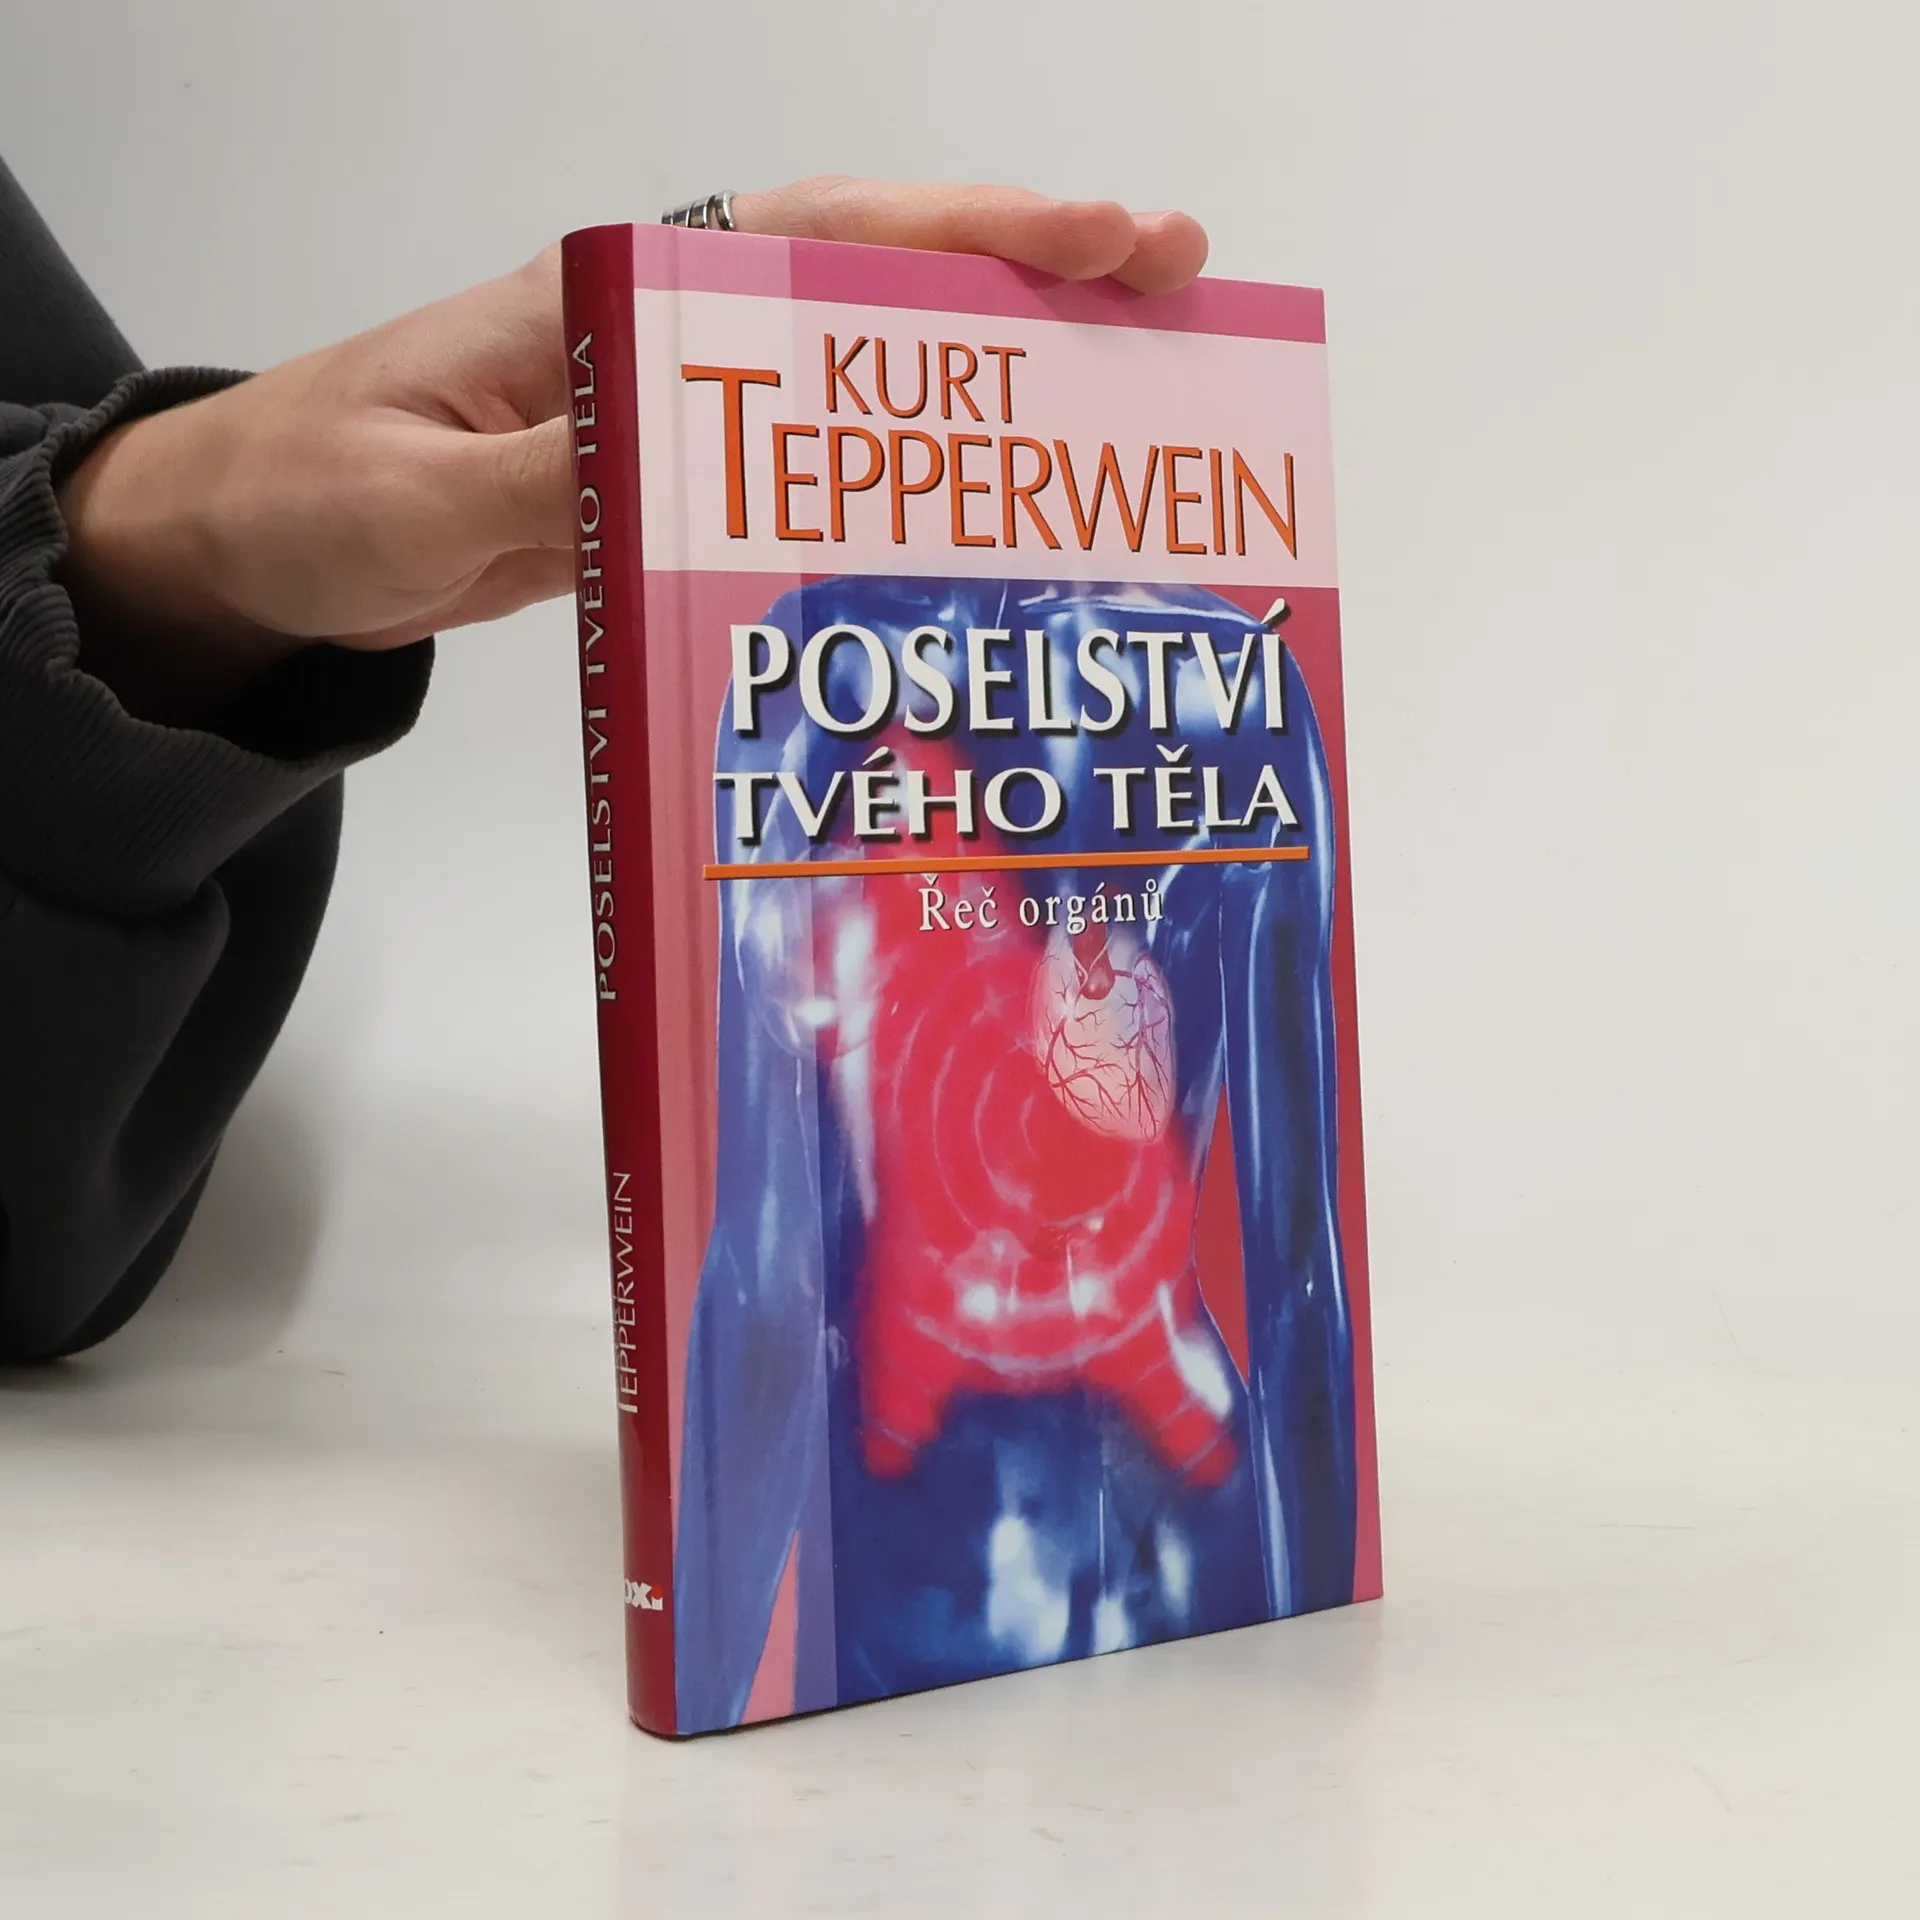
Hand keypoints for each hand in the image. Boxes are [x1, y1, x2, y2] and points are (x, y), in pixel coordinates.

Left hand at [56, 179, 1208, 724]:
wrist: (266, 544)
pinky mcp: (682, 485)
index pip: (817, 238)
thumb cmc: (316, 489)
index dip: (964, 232)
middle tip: (1179, 286)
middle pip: (879, 281)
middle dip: (1030, 276)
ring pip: (870, 367)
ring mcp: (688, 411)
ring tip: (1128, 389)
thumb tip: (680, 475)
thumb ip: (549, 484)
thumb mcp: (418, 496)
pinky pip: (823, 462)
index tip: (1100, 234)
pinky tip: (984, 508)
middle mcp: (674, 337)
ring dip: (994, 371)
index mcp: (615, 301)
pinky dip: (911, 469)